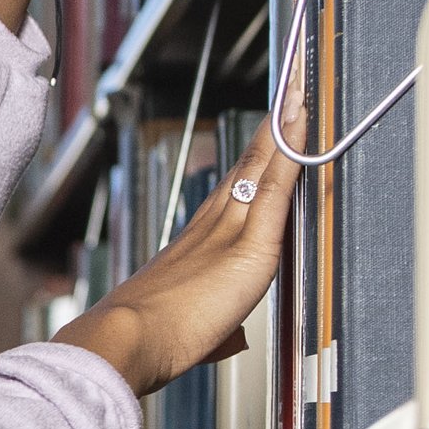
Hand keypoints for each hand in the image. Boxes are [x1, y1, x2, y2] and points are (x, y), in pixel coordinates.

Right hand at [47, 108, 302, 397]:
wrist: (127, 340)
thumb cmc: (147, 342)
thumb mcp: (192, 331)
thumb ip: (217, 329)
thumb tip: (227, 342)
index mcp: (197, 244)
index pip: (237, 190)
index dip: (255, 160)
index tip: (270, 130)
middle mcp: (212, 225)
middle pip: (249, 164)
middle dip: (272, 127)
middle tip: (290, 87)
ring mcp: (228, 228)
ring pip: (262, 163)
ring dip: (283, 123)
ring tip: (301, 87)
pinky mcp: (250, 243)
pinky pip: (276, 185)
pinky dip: (291, 149)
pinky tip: (301, 119)